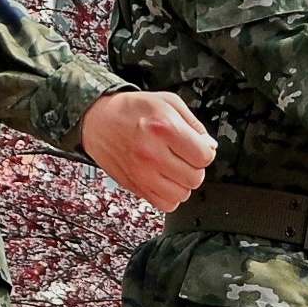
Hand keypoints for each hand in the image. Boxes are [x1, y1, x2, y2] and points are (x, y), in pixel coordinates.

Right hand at [80, 90, 215, 212]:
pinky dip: (169, 196)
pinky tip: (165, 180)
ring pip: (182, 194)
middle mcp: (153, 154)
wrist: (98, 120)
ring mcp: (142, 173)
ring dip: (183, 183)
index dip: (205, 151)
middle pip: (195, 177)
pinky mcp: (135, 186)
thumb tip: (209, 146)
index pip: (204, 156)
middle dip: (195, 167)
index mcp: (165, 128)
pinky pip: (165, 204)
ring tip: (174, 168)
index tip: (198, 147)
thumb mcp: (168, 102)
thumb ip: (194, 124)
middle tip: (185, 157)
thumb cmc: (131, 109)